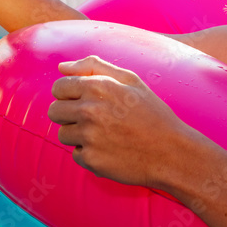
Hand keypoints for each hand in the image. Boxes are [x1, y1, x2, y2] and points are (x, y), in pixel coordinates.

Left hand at [48, 56, 186, 188]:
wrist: (171, 153)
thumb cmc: (152, 114)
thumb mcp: (131, 80)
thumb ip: (93, 66)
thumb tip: (61, 66)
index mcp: (98, 87)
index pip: (59, 87)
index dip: (68, 93)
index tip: (82, 100)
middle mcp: (90, 110)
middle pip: (55, 111)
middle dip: (68, 114)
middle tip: (92, 118)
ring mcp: (89, 137)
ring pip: (63, 134)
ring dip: (77, 135)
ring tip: (104, 134)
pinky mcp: (91, 160)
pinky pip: (76, 154)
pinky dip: (88, 154)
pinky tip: (109, 150)